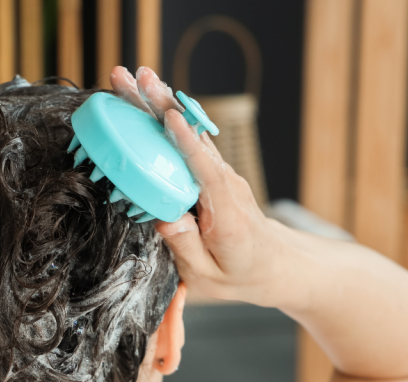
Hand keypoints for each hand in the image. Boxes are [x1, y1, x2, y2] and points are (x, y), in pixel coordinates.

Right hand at [109, 66, 289, 306]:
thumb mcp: (210, 277)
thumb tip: (163, 220)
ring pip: (187, 133)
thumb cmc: (241, 273)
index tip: (168, 118)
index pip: (206, 170)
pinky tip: (144, 98)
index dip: (186, 142)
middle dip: (162, 106)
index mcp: (226, 212)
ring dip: (159, 104)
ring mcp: (218, 173)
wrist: (274, 264)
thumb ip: (187, 249)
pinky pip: (186, 141)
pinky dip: (164, 118)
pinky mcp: (209, 172)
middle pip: (191, 139)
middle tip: (137, 78)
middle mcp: (224, 184)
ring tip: (133, 78)